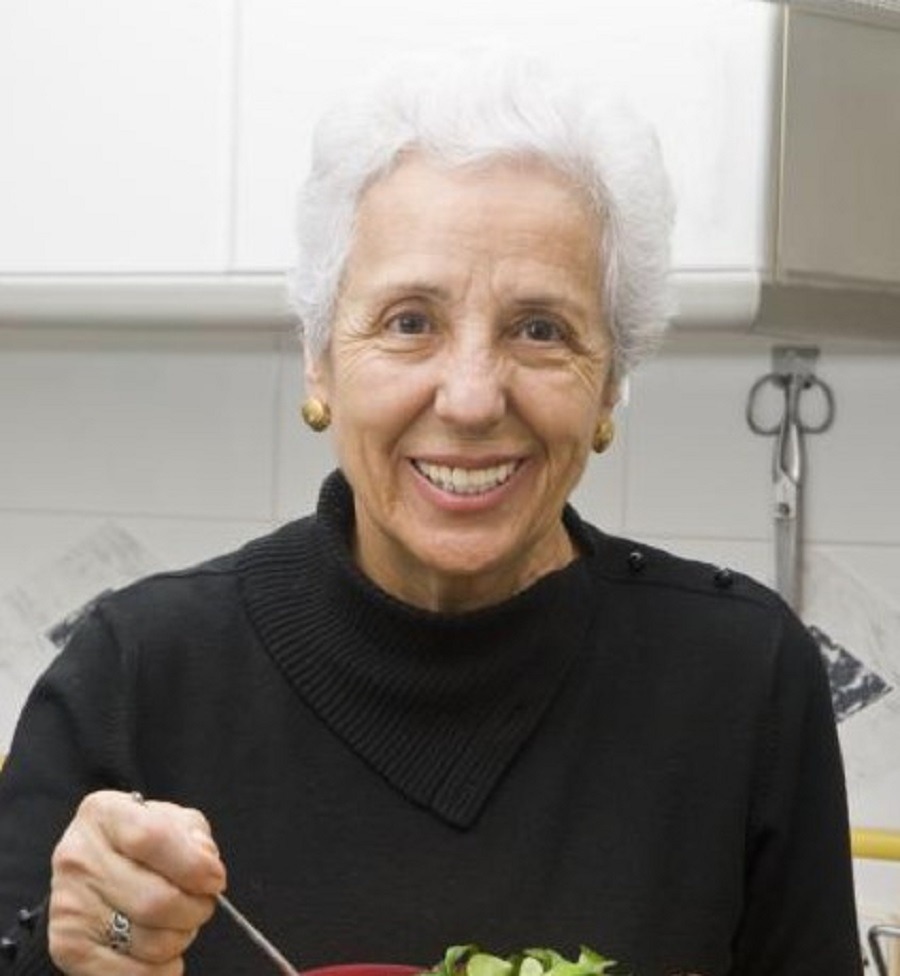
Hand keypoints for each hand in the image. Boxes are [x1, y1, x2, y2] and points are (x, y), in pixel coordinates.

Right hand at [48, 790, 226, 974]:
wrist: (91, 867)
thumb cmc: (141, 841)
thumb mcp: (170, 820)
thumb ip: (194, 836)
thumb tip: (206, 866)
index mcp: (104, 814)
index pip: (152, 839)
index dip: (193, 865)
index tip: (216, 880)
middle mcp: (78, 858)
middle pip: (155, 901)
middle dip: (196, 909)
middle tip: (203, 904)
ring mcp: (69, 905)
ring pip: (149, 942)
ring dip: (181, 938)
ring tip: (181, 923)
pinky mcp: (68, 946)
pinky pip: (132, 974)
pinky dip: (162, 970)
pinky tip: (165, 953)